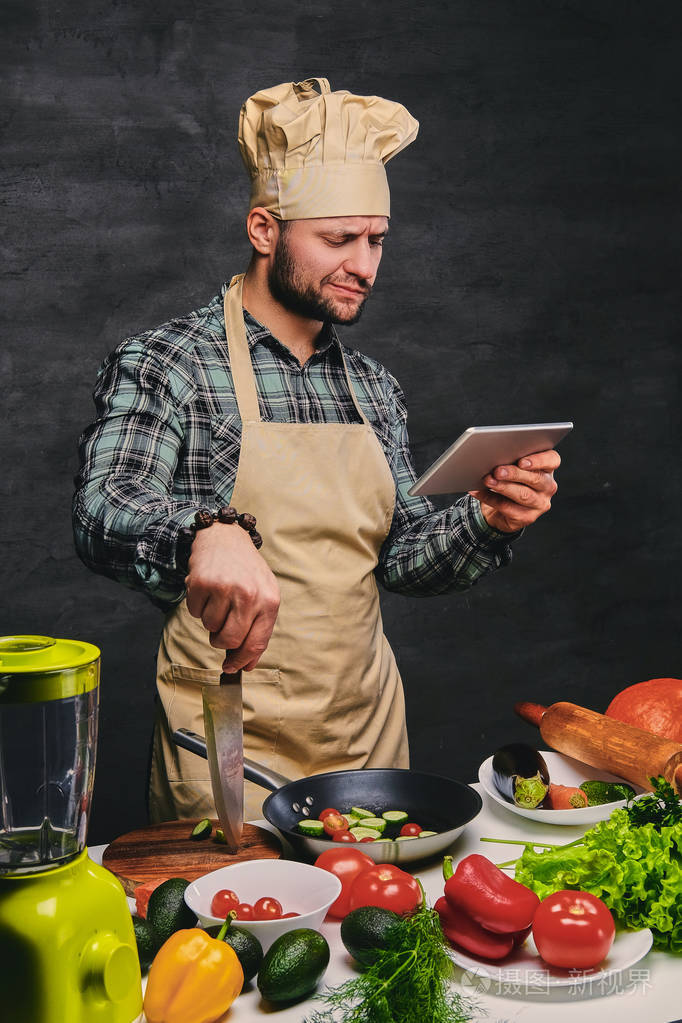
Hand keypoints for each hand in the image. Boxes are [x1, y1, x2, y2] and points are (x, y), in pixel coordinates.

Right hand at [184, 523, 279, 671]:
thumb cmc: (246, 571)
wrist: (225, 538)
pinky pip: (194, 613)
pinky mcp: (201, 583)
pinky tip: (207, 590)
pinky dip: (197, 606)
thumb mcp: (262, 596)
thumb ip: (257, 630)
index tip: (232, 668)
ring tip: (218, 598)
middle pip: (229, 641)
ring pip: (209, 628)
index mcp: (270, 600)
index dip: (241, 661)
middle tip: (221, 626)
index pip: (256, 643)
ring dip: (210, 619)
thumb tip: (245, 665)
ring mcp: (225, 588)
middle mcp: (249, 594)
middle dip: (221, 640)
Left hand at [469, 449, 560, 532]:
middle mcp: (548, 486)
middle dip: (514, 474)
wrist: (502, 508)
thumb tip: (492, 455)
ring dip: (504, 487)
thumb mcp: (511, 467)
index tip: (522, 461)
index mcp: (547, 468)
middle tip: (497, 471)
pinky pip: (508, 508)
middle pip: (536, 478)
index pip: (552, 460)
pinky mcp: (528, 517)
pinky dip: (490, 498)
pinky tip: (478, 492)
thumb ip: (509, 460)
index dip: (539, 460)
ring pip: (523, 495)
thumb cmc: (509, 480)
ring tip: (488, 481)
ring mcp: (540, 503)